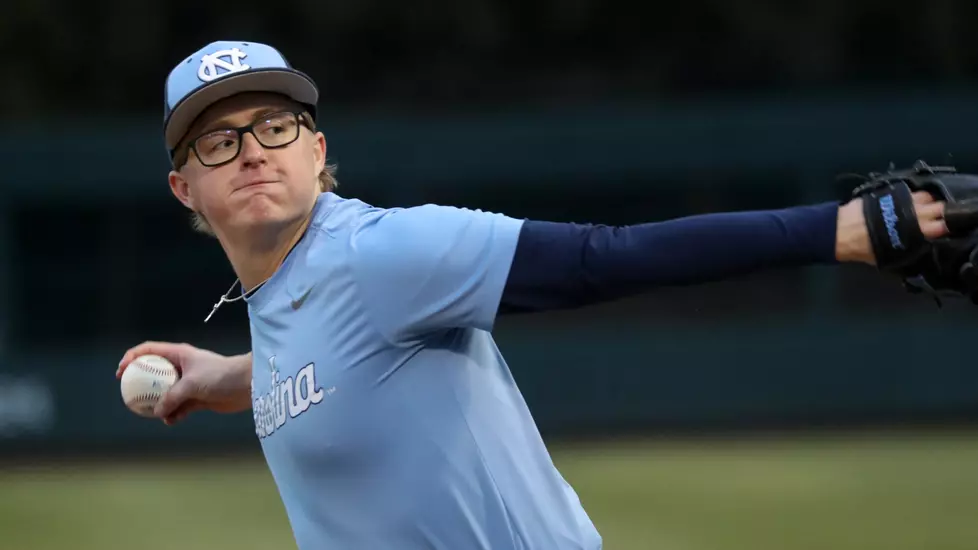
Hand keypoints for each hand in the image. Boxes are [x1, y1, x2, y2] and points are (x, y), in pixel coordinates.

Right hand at [117, 342, 251, 424]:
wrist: (247, 385)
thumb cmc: (221, 375)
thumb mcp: (192, 384)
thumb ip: (172, 397)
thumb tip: (157, 412)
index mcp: (178, 354)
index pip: (148, 350)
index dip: (131, 358)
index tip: (121, 374)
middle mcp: (182, 367)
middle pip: (153, 374)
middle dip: (141, 387)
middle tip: (131, 400)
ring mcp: (188, 383)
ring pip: (164, 394)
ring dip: (158, 405)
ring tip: (157, 414)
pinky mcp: (197, 398)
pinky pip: (177, 408)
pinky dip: (173, 414)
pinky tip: (172, 420)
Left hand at [836, 191, 947, 264]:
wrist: (839, 231)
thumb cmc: (862, 248)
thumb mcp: (888, 256)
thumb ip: (906, 249)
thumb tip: (917, 247)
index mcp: (913, 230)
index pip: (940, 226)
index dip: (944, 226)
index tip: (943, 229)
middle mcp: (911, 212)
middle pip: (938, 208)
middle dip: (940, 212)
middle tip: (937, 218)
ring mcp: (901, 200)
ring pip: (925, 197)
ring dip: (927, 202)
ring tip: (922, 209)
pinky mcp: (889, 193)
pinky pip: (909, 193)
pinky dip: (912, 197)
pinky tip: (909, 203)